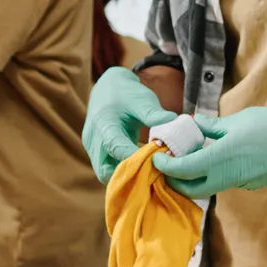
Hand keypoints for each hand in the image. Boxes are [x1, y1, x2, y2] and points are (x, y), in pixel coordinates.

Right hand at [82, 67, 175, 181]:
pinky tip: (142, 172)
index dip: (135, 158)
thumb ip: (154, 113)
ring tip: (149, 176)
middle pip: (104, 170)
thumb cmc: (126, 93)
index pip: (116, 147)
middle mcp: (94, 140)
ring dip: (125, 177)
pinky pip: (107, 169)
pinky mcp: (96, 153)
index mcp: (104, 124)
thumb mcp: (142, 99)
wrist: (108, 89)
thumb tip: (174, 122)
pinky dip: (123, 173)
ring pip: (105, 174)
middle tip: (152, 176)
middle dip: (127, 177)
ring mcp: (92, 148)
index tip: (156, 163)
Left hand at [153, 106, 266, 198]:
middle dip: (176, 180)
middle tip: (168, 164)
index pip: (184, 169)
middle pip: (192, 189)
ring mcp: (242, 183)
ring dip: (195, 176)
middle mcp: (230, 176)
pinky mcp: (252, 184)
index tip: (157, 156)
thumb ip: (215, 127)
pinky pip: (226, 181)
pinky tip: (215, 157)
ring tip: (190, 156)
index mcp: (223, 156)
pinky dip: (214, 173)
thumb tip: (194, 124)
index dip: (166, 165)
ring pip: (209, 186)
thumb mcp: (242, 119)